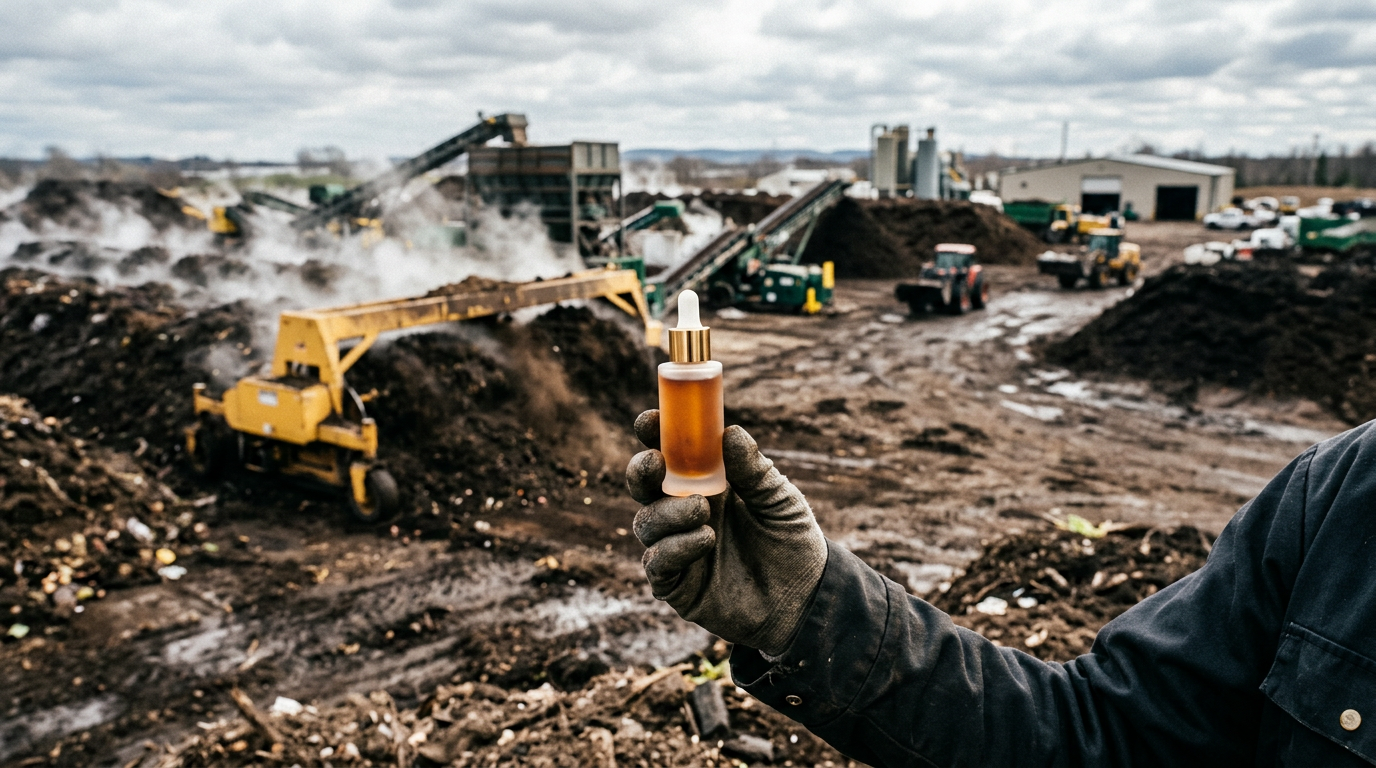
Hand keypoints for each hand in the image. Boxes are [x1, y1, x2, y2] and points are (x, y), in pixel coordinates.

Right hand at [626, 410, 827, 654]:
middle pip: (643, 487)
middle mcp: (684, 513)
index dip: (654, 436)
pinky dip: (674, 547)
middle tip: (656, 461)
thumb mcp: (779, 499)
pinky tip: (704, 540)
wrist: (806, 599)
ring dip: (667, 512)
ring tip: (702, 512)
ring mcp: (678, 548)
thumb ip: (754, 470)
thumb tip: (730, 432)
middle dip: (641, 471)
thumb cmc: (792, 542)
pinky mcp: (678, 585)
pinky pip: (658, 562)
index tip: (650, 419)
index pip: (669, 456)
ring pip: (646, 523)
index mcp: (705, 485)